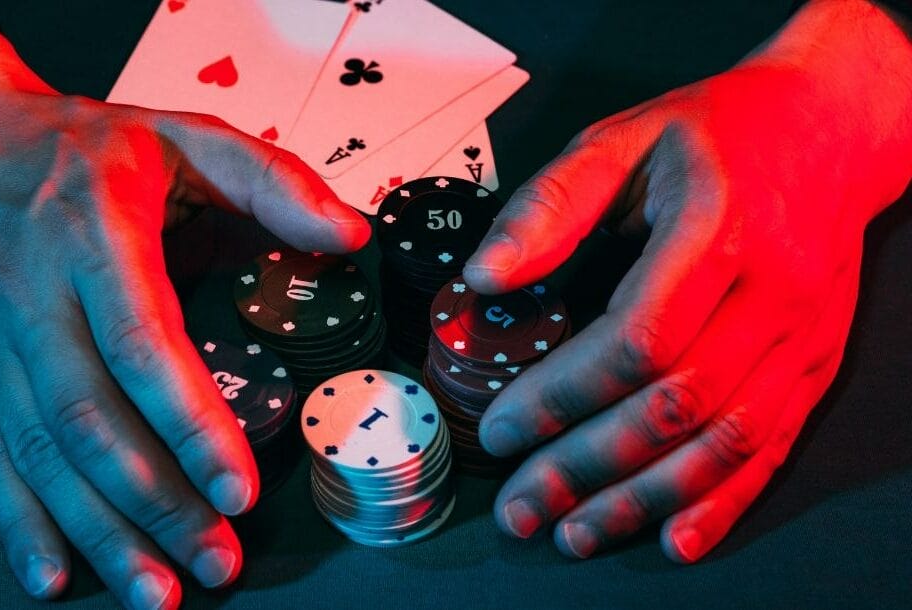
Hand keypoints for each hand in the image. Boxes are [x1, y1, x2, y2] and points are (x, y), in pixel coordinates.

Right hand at [0, 2, 368, 607]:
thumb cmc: (73, 146)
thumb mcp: (180, 135)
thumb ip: (271, 180)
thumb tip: (350, 233)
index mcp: (94, 239)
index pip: (142, 344)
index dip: (189, 422)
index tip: (238, 485)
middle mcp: (32, 299)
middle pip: (93, 420)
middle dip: (158, 502)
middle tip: (216, 561)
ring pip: (43, 455)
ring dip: (101, 531)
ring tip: (157, 590)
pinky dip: (21, 523)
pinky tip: (54, 575)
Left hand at [464, 0, 911, 561]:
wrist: (830, 128)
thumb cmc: (713, 133)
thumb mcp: (622, 138)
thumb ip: (552, 205)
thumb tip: (485, 276)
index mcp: (713, 230)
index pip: (636, 338)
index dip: (563, 394)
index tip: (502, 428)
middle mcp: (768, 293)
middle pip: (674, 404)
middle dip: (588, 465)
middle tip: (520, 506)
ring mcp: (801, 337)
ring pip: (723, 441)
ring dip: (645, 497)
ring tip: (574, 533)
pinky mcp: (816, 364)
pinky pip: (772, 447)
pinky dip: (725, 502)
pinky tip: (676, 539)